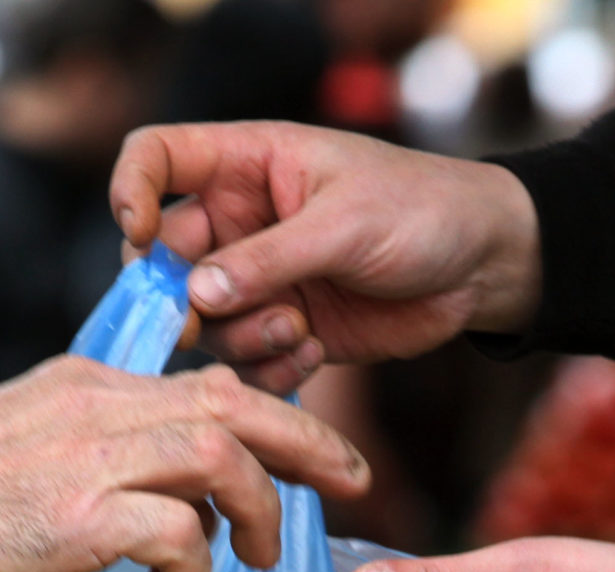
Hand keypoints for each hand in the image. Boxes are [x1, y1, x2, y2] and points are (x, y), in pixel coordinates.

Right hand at [0, 355, 368, 571]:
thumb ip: (106, 444)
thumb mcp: (36, 443)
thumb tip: (182, 486)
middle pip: (233, 403)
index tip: (313, 449)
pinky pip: (177, 533)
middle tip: (353, 480)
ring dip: (256, 513)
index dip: (274, 413)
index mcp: (90, 384)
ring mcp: (90, 460)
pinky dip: (192, 568)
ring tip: (255, 559)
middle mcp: (98, 408)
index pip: (205, 382)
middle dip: (308, 440)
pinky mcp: (81, 519)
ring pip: (219, 458)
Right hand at [110, 122, 540, 391]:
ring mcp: (261, 280)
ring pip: (206, 322)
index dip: (131, 192)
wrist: (483, 265)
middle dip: (180, 298)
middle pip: (164, 260)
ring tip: (297, 332)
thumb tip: (196, 293)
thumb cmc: (422, 211)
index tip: (139, 235)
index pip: (156, 159)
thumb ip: (269, 259)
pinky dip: (270, 371)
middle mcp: (241, 223)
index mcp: (246, 166)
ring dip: (241, 338)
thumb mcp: (345, 224)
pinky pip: (246, 363)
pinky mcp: (286, 330)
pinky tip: (315, 354)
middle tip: (203, 324)